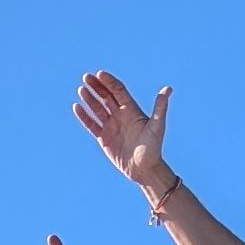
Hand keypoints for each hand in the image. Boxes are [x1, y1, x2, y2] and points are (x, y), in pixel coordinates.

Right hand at [73, 70, 175, 191]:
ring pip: (97, 108)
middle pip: (106, 96)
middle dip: (96, 86)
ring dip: (89, 99)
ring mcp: (111, 126)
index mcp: (132, 110)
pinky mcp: (104, 138)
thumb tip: (168, 89)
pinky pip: (92, 125)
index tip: (99, 74)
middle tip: (86, 77)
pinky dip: (84, 116)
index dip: (109, 82)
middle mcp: (120, 115)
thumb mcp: (157, 127)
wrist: (145, 170)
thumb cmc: (154, 148)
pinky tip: (77, 107)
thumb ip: (160, 108)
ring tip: (81, 89)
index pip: (118, 91)